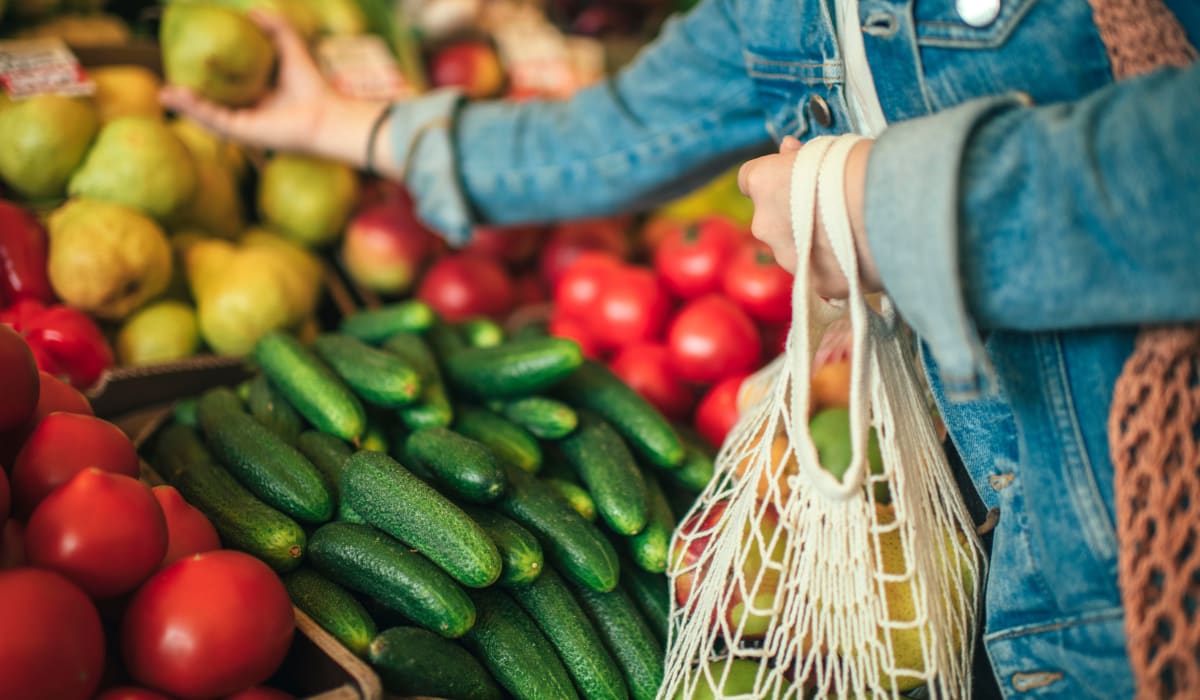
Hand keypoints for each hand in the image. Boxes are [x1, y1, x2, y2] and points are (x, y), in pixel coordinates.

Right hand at [159, 11, 387, 167]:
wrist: (326, 115)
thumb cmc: (314, 87)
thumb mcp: (291, 49)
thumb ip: (276, 29)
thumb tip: (254, 11)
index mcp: (259, 98)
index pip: (227, 89)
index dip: (206, 78)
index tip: (185, 63)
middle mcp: (250, 113)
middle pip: (212, 105)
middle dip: (187, 97)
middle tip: (166, 82)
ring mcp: (244, 125)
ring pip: (207, 115)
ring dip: (185, 105)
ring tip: (163, 92)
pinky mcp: (243, 133)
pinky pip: (213, 120)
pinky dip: (194, 110)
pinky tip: (178, 97)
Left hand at [737, 135, 880, 298]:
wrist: (893, 210)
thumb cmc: (863, 169)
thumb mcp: (828, 148)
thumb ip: (799, 156)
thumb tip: (789, 150)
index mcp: (764, 183)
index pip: (750, 180)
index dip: (772, 179)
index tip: (790, 177)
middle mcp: (766, 224)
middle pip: (773, 219)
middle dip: (794, 214)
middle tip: (831, 206)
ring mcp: (788, 258)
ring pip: (794, 249)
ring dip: (814, 242)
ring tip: (852, 230)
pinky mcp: (816, 284)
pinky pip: (821, 273)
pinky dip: (835, 266)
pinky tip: (861, 253)